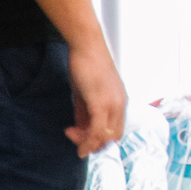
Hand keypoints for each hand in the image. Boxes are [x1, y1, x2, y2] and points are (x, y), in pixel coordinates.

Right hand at [66, 39, 127, 156]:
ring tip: (70, 132)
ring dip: (86, 141)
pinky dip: (86, 138)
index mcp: (120, 103)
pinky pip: (97, 129)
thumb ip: (85, 113)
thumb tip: (81, 129)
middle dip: (93, 143)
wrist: (87, 46)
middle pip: (112, 137)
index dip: (99, 139)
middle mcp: (120, 105)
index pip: (115, 132)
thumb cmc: (87, 66)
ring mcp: (113, 104)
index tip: (80, 135)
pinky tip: (71, 135)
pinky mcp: (101, 102)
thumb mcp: (86, 94)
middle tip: (74, 136)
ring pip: (104, 136)